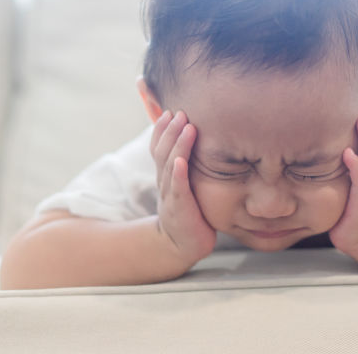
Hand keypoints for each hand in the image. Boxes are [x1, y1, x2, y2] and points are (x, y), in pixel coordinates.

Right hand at [149, 110, 216, 264]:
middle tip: (180, 112)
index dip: (161, 130)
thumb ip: (188, 164)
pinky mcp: (180, 210)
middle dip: (170, 131)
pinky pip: (178, 189)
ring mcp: (170, 195)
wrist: (183, 244)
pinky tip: (181, 161)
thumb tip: (199, 138)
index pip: (158, 148)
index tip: (169, 111)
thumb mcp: (186, 185)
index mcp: (166, 175)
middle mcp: (165, 182)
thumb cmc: (190, 210)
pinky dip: (178, 174)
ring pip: (170, 166)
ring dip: (178, 145)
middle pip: (163, 152)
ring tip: (186, 127)